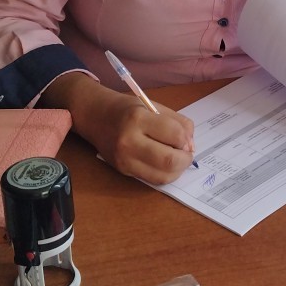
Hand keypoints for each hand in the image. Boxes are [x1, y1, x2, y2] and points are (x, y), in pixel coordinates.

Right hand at [43, 72, 194, 182]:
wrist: (94, 116)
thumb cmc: (127, 108)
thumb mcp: (153, 106)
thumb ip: (177, 122)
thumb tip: (191, 145)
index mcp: (138, 119)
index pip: (174, 135)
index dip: (186, 139)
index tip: (185, 137)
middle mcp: (129, 141)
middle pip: (169, 160)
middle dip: (185, 159)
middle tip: (186, 152)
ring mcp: (124, 159)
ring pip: (162, 176)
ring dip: (177, 170)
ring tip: (177, 159)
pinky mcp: (123, 171)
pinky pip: (152, 179)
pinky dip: (164, 174)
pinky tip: (165, 164)